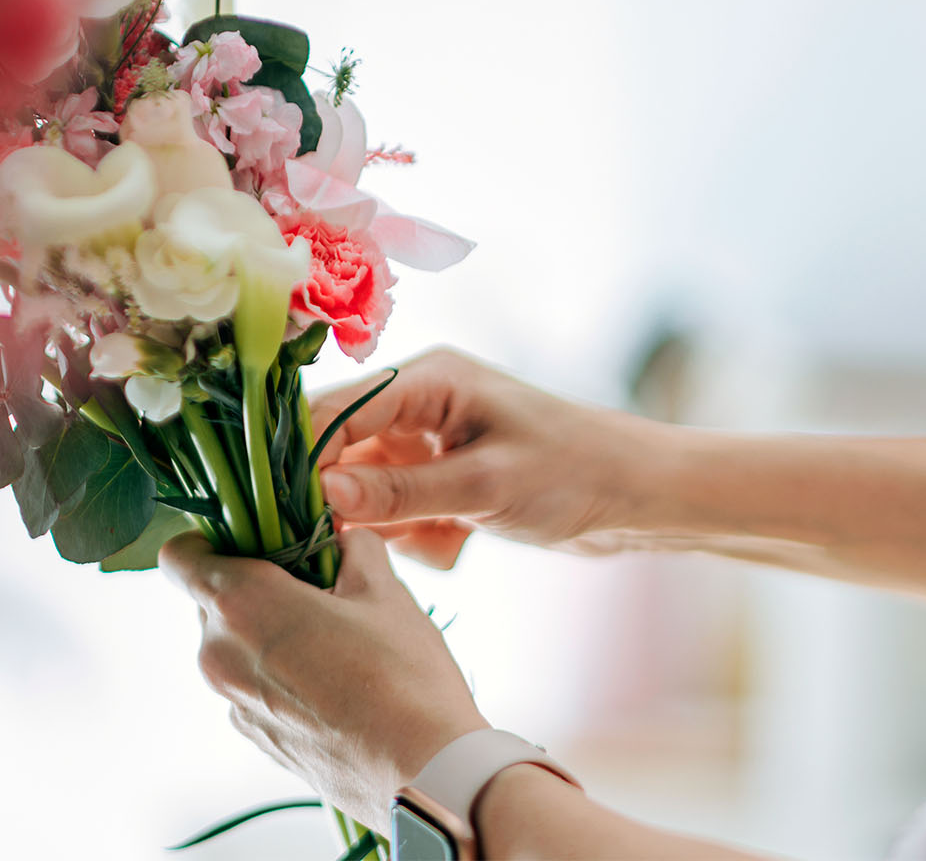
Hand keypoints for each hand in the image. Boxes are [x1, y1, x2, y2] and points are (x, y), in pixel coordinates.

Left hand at [159, 527, 488, 828]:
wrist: (424, 773)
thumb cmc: (403, 676)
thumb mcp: (386, 591)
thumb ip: (354, 548)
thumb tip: (343, 535)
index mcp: (241, 604)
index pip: (180, 556)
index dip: (210, 537)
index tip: (252, 536)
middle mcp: (219, 654)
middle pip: (211, 599)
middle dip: (253, 582)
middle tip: (313, 579)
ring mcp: (233, 703)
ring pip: (233, 645)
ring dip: (267, 630)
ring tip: (332, 633)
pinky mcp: (255, 738)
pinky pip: (252, 686)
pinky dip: (278, 672)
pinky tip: (334, 678)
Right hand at [312, 348, 666, 567]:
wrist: (636, 496)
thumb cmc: (575, 473)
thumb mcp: (487, 485)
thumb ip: (402, 491)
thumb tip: (322, 492)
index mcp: (427, 380)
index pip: (332, 410)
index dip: (303, 461)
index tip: (289, 517)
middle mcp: (417, 405)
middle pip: (340, 454)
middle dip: (352, 504)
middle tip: (376, 542)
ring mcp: (427, 444)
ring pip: (365, 494)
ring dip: (393, 529)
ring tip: (444, 540)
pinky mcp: (440, 480)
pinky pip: (397, 516)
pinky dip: (420, 539)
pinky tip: (459, 546)